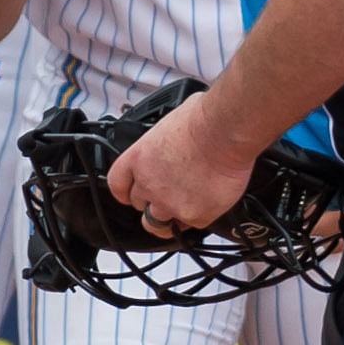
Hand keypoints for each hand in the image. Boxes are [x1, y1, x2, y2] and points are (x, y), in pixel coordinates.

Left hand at [109, 91, 256, 239]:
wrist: (226, 131)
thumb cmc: (203, 119)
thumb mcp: (168, 125)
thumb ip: (160, 147)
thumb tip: (170, 147)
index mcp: (138, 159)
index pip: (118, 184)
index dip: (125, 191)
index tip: (131, 194)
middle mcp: (148, 184)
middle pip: (139, 205)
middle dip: (152, 201)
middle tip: (171, 193)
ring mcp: (170, 203)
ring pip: (159, 224)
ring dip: (170, 217)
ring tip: (188, 204)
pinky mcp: (194, 215)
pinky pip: (191, 225)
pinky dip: (199, 216)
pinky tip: (208, 201)